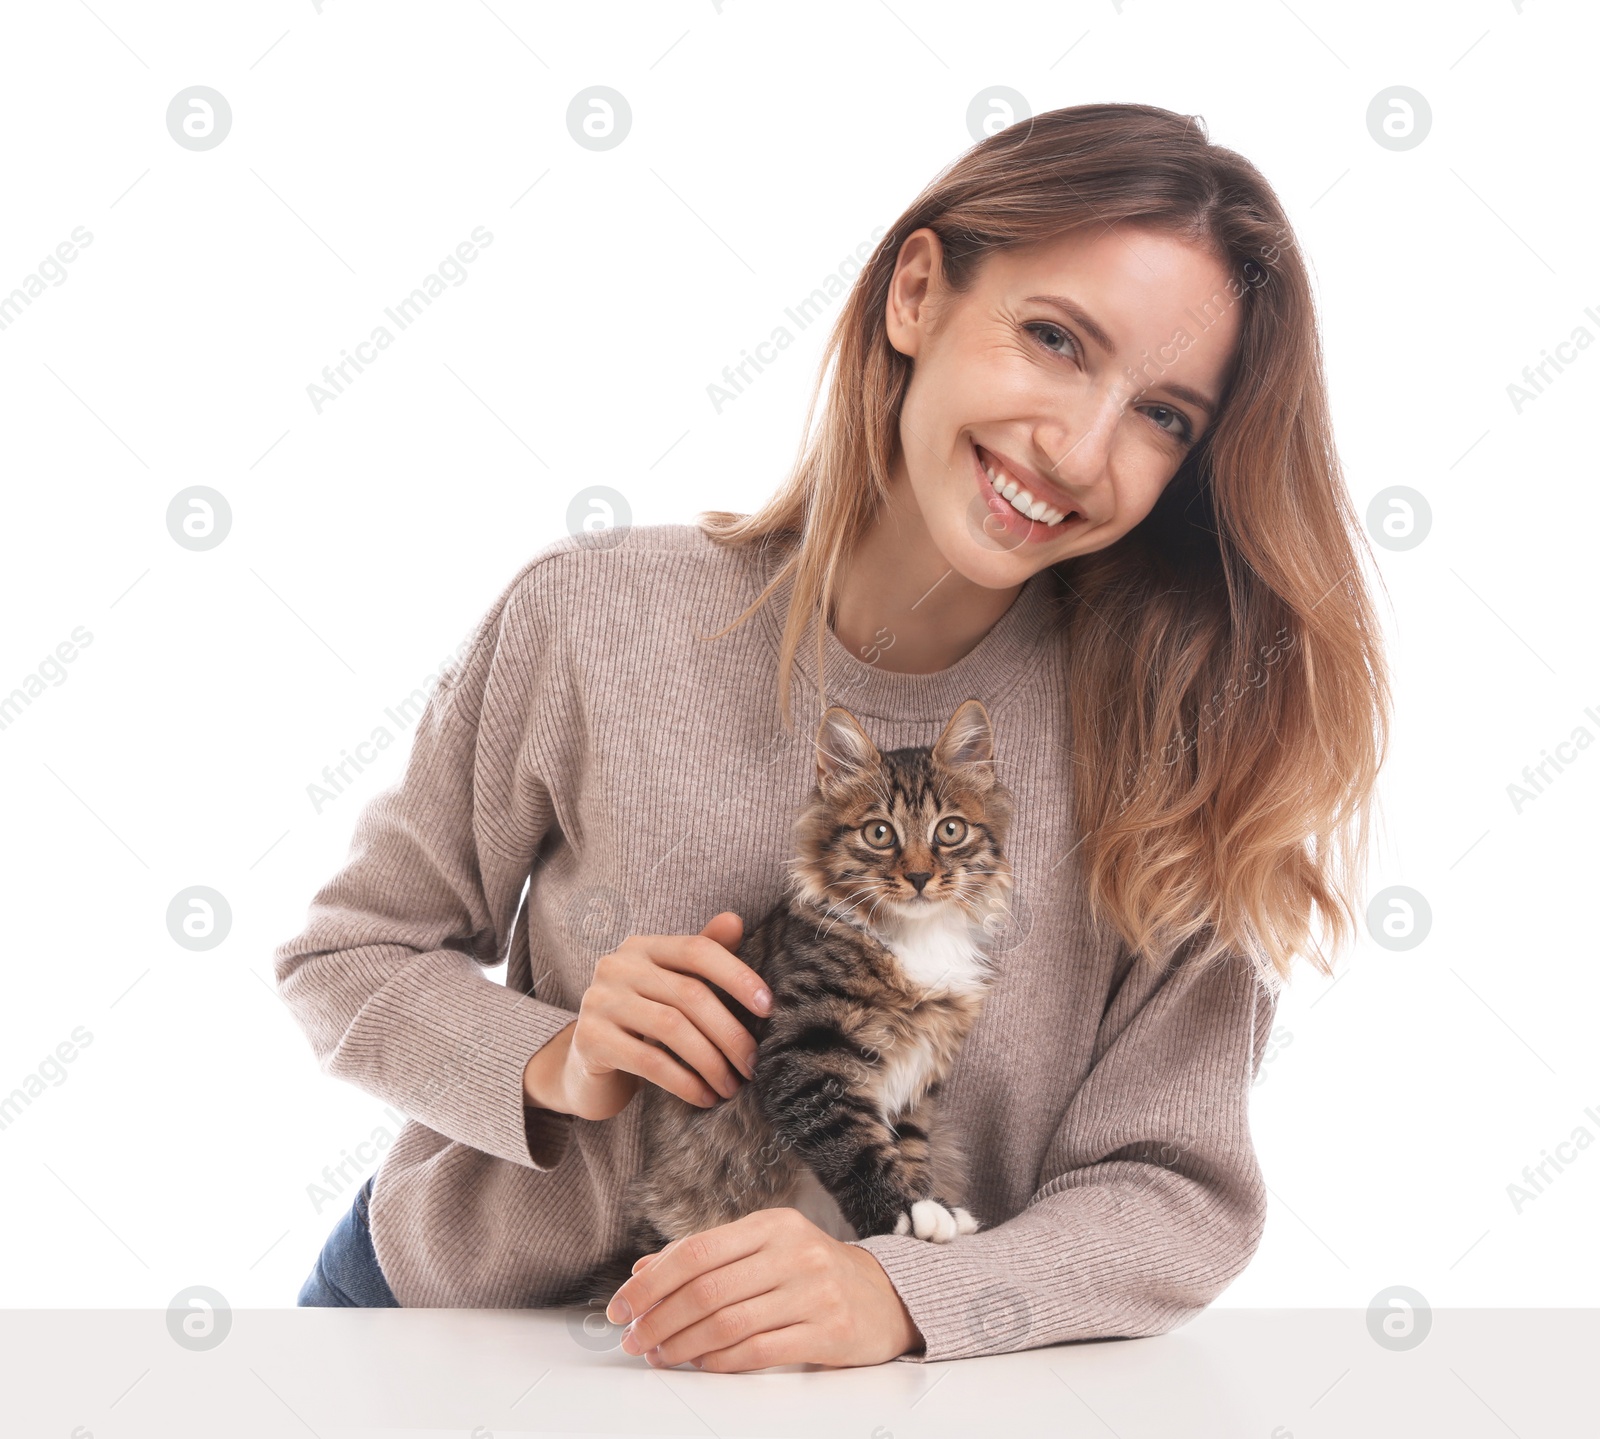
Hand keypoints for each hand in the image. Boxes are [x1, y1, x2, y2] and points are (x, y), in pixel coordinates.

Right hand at [522, 912, 770, 1122]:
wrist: (587, 1064)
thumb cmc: (641, 1021)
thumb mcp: (671, 986)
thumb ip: (702, 954)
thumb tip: (734, 920)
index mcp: (643, 947)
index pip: (698, 950)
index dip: (737, 976)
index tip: (769, 1008)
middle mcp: (616, 965)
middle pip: (690, 993)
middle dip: (730, 1033)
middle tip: (753, 1064)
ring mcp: (598, 1001)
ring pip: (672, 1028)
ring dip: (711, 1061)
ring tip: (732, 1086)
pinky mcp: (589, 1040)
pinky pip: (648, 1061)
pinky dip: (684, 1082)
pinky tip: (704, 1098)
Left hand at [604, 1207, 924, 1370]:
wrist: (885, 1297)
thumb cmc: (812, 1271)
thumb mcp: (763, 1249)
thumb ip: (706, 1257)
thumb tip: (643, 1271)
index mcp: (772, 1224)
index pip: (697, 1251)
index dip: (652, 1282)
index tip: (621, 1305)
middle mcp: (794, 1252)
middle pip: (707, 1290)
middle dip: (659, 1318)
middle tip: (633, 1338)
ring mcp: (813, 1291)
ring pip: (728, 1323)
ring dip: (681, 1344)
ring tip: (658, 1354)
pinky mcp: (828, 1331)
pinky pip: (759, 1350)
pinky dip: (719, 1361)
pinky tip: (699, 1362)